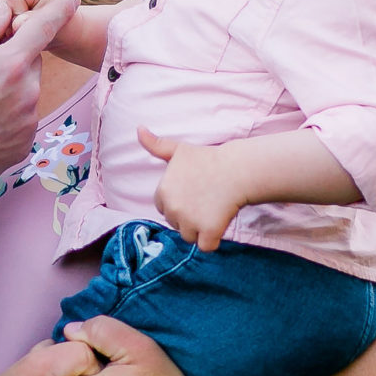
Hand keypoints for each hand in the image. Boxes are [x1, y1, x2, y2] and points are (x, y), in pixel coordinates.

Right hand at [0, 0, 79, 194]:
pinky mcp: (25, 144)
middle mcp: (29, 91)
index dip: (60, 8)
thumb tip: (5, 9)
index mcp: (11, 63)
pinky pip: (21, 118)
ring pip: (25, 91)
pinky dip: (5, 117)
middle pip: (29, 62)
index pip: (44, 26)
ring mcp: (29, 121)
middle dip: (11, 60)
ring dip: (7, 90)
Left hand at [140, 126, 248, 250]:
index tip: (194, 192)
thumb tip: (138, 129)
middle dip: (189, 217)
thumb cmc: (209, 159)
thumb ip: (156, 145)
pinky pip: (206, 247)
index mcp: (162, 192)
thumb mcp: (179, 150)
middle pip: (176, 224)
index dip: (180, 203)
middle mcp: (172, 209)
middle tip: (206, 199)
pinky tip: (220, 222)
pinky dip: (213, 240)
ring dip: (200, 229)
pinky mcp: (208, 232)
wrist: (237, 169)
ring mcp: (189, 222)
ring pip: (189, 236)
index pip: (164, 208)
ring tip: (213, 209)